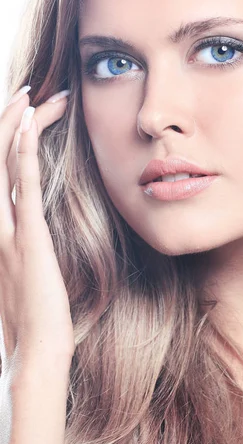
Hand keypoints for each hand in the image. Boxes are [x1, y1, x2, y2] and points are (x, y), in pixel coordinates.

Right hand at [0, 86, 73, 381]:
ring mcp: (4, 230)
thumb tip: (37, 221)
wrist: (34, 352)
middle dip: (11, 120)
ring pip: (2, 163)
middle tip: (32, 91)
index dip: (12, 138)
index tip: (33, 114)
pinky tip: (29, 124)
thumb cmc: (37, 315)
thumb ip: (27, 241)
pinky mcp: (25, 238)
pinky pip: (20, 185)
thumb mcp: (28, 269)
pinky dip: (21, 151)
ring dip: (18, 124)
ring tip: (34, 95)